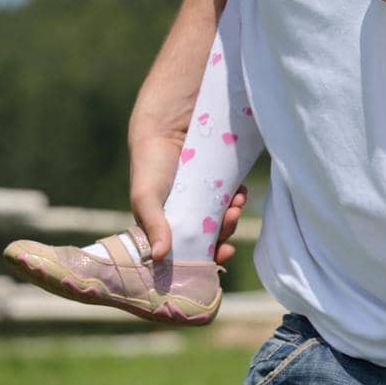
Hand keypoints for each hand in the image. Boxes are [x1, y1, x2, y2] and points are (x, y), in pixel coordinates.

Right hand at [129, 135, 246, 262]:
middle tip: (232, 218)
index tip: (223, 254)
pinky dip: (237, 199)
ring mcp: (201, 202)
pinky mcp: (215, 186)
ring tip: (237, 203)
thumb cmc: (149, 165)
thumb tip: (159, 255)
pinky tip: (239, 192)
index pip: (188, 252)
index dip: (206, 257)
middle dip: (224, 232)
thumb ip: (152, 224)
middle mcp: (184, 218)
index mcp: (165, 227)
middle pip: (211, 238)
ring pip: (222, 220)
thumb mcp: (145, 196)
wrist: (167, 127)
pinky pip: (230, 199)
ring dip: (233, 216)